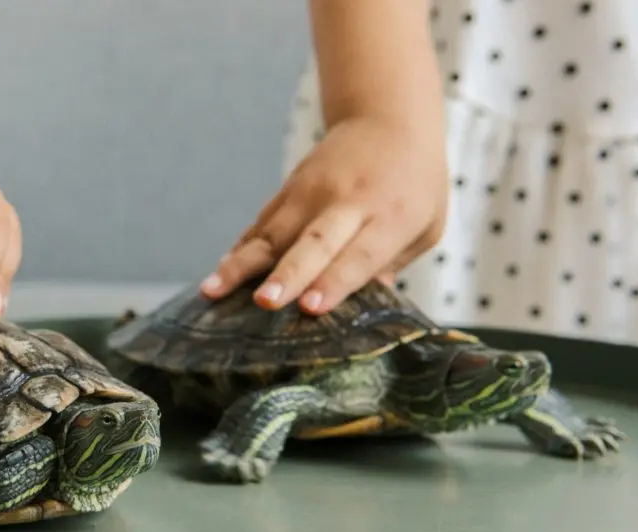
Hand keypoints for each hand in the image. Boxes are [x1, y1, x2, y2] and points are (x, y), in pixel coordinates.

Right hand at [200, 116, 447, 313]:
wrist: (388, 117)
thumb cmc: (415, 183)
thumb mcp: (426, 226)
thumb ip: (393, 266)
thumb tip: (360, 309)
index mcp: (391, 217)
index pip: (359, 254)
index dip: (334, 282)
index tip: (310, 307)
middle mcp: (346, 204)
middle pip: (312, 243)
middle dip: (288, 275)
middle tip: (265, 302)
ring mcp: (311, 194)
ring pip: (272, 234)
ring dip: (241, 265)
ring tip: (212, 291)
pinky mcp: (288, 190)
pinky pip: (260, 226)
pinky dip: (240, 250)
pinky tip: (218, 273)